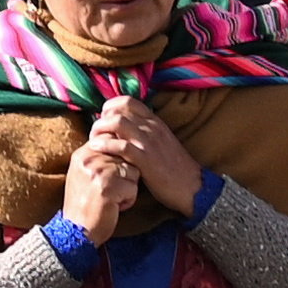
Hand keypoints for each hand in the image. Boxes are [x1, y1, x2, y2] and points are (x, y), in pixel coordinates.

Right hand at [61, 126, 139, 245]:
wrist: (76, 232)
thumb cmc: (85, 205)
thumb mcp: (85, 175)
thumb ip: (99, 158)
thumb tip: (120, 143)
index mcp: (82, 153)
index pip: (113, 142)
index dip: (119, 161)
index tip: (110, 177)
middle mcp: (89, 158)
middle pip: (127, 158)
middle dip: (124, 177)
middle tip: (107, 192)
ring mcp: (98, 171)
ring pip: (133, 172)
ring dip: (127, 189)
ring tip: (110, 199)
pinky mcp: (107, 186)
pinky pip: (133, 188)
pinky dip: (128, 201)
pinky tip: (113, 207)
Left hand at [96, 93, 201, 213]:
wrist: (193, 187)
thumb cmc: (175, 168)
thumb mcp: (162, 142)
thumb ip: (146, 132)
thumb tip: (125, 129)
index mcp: (155, 122)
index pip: (128, 101)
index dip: (110, 107)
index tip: (104, 119)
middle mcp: (151, 127)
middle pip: (119, 110)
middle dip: (101, 119)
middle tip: (96, 132)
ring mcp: (148, 142)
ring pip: (117, 123)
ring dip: (100, 130)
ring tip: (94, 141)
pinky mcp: (145, 160)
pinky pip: (120, 146)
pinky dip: (104, 145)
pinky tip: (96, 149)